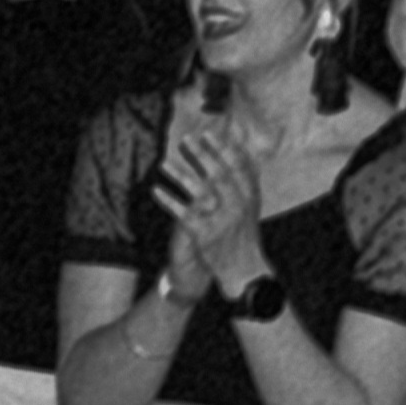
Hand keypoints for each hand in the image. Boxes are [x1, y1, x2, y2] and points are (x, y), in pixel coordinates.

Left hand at [154, 114, 263, 290]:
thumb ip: (245, 180)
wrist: (244, 272)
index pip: (238, 166)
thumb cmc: (243, 235)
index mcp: (250, 197)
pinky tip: (155, 190)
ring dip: (179, 175)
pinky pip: (182, 213)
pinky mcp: (204, 234)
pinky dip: (167, 200)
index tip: (209, 132)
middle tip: (186, 139)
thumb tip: (243, 151)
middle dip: (202, 155)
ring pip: (198, 191)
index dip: (223, 148)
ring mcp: (221, 220)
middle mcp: (238, 206)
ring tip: (162, 164)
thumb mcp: (251, 207)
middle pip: (218, 174)